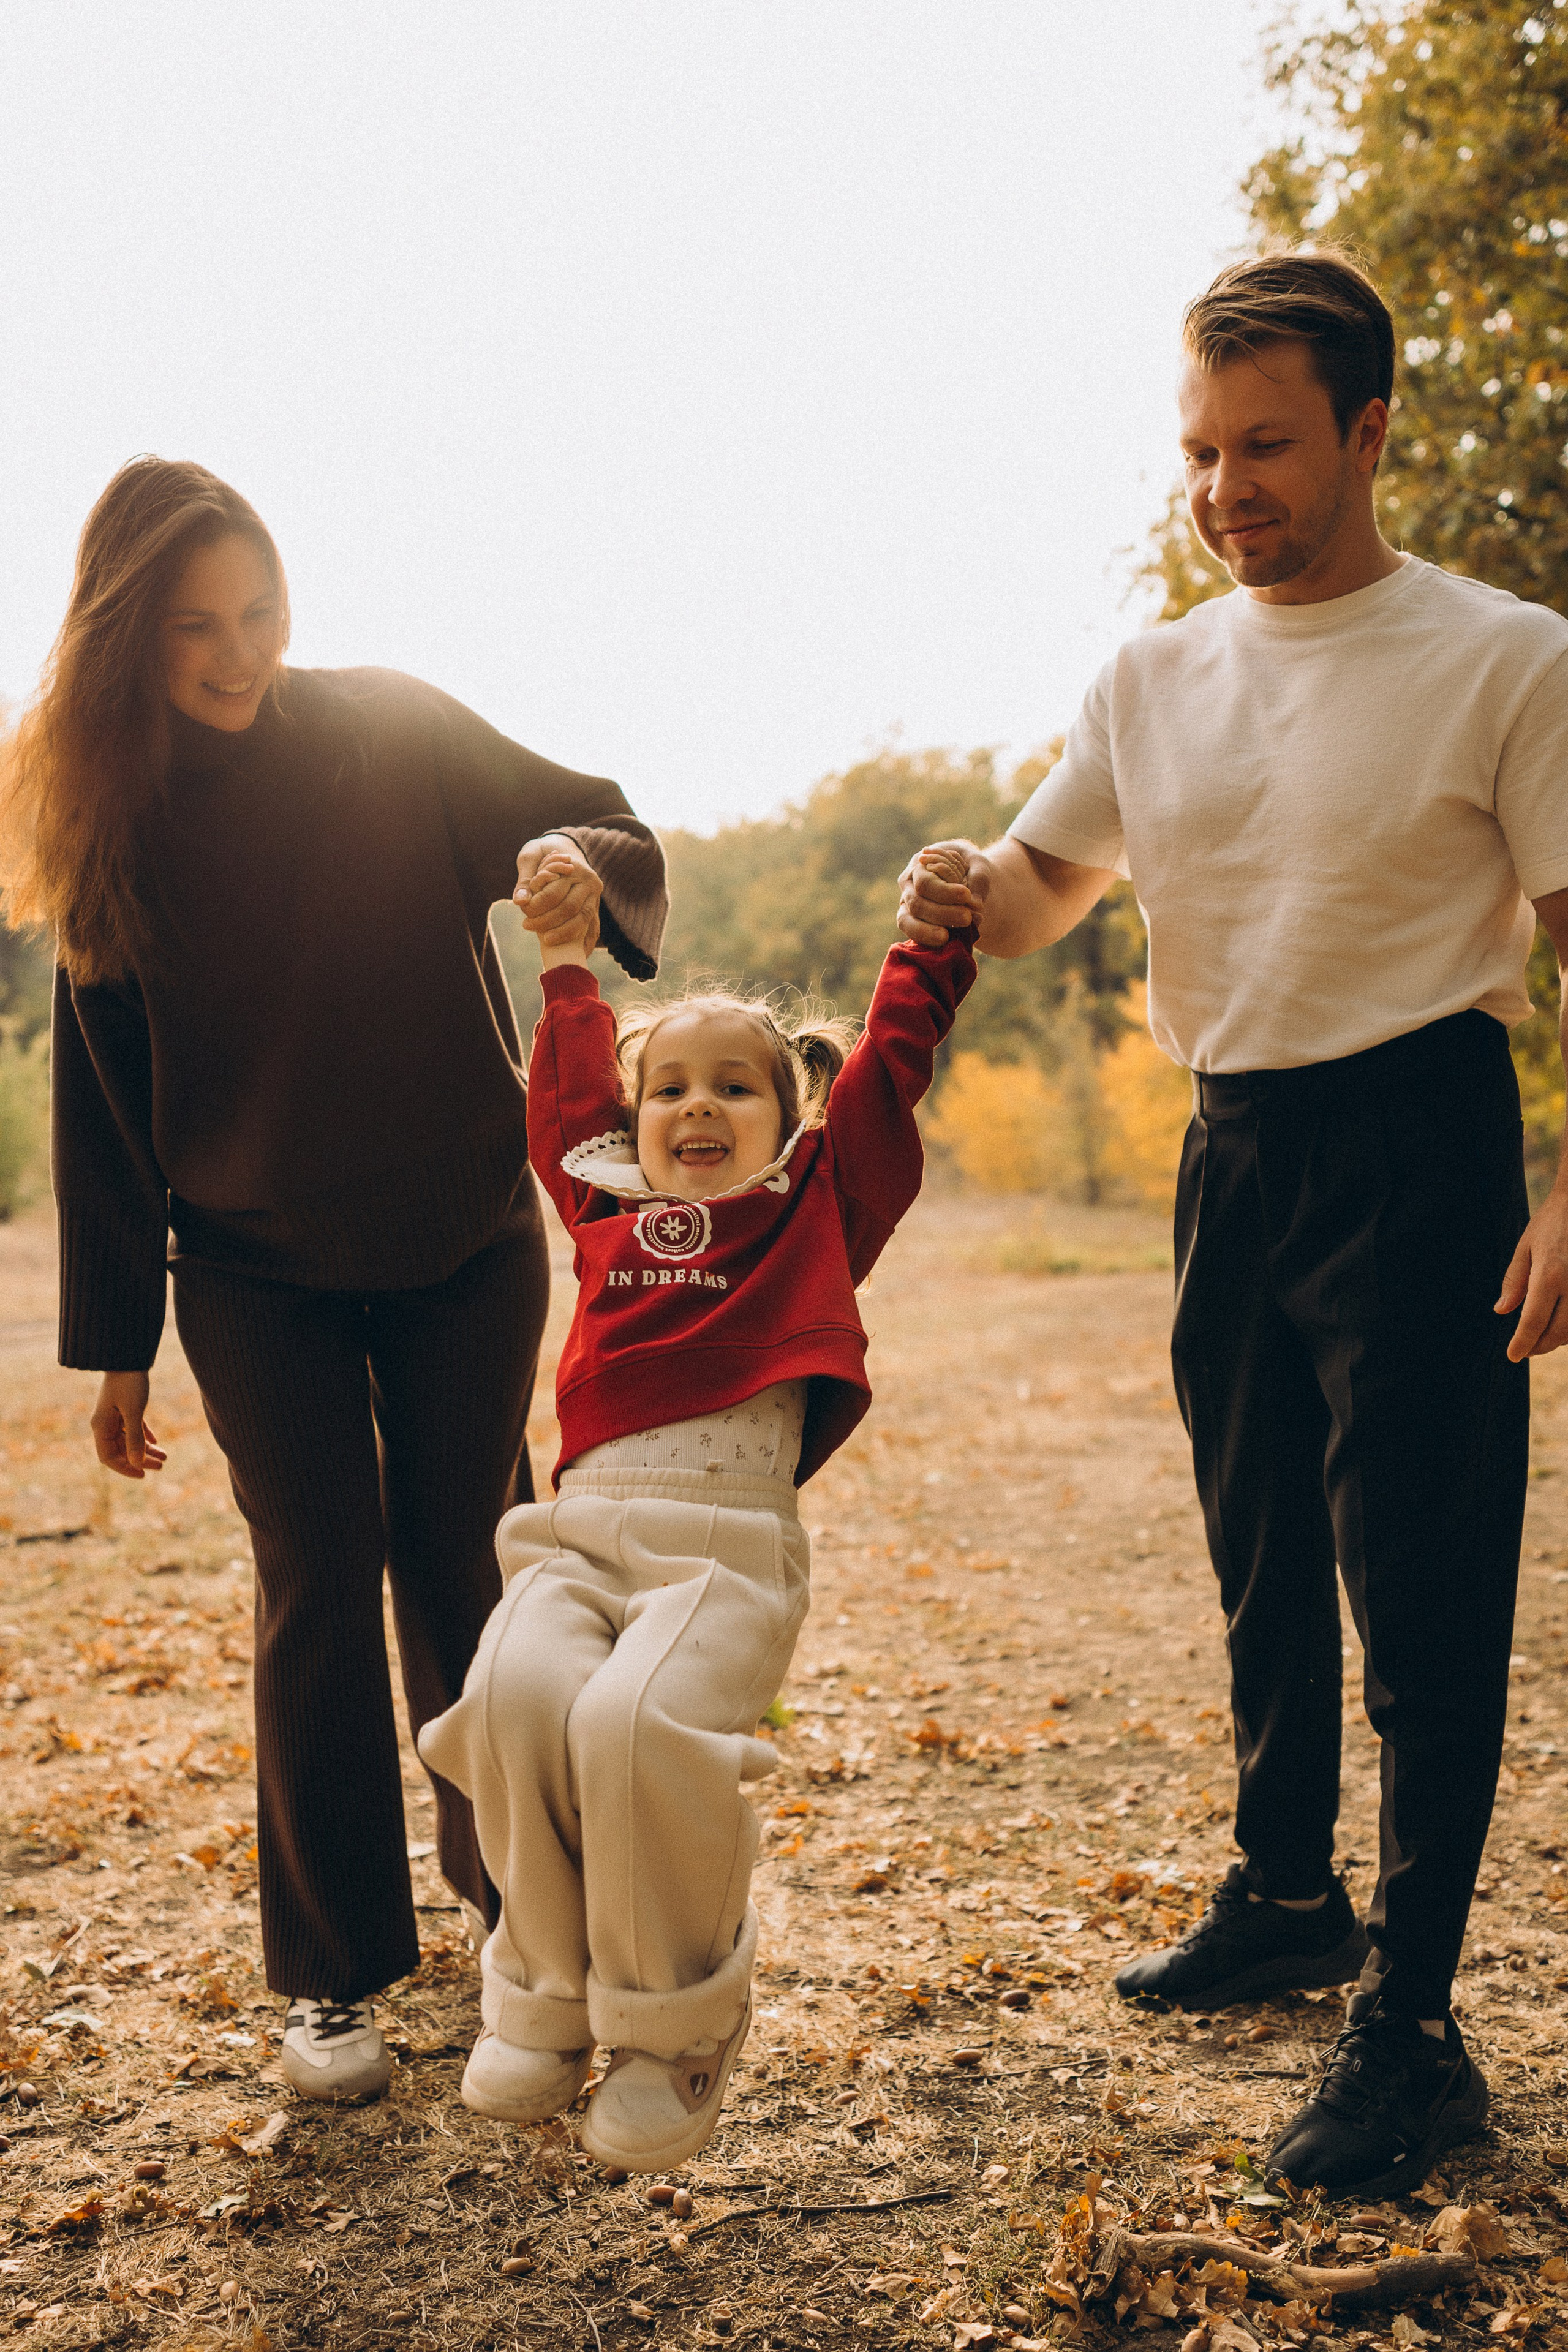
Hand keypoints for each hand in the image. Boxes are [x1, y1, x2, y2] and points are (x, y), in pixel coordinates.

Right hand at [91, 1372, 165, 1478]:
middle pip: (121, 1450)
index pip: (109, 1457)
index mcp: (101, 1426)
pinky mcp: (124, 1407)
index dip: (125, 1468)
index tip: (143, 1475)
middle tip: (161, 1466)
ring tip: (165, 1457)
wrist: (129, 1356)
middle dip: (140, 1460)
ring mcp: (114, 1415)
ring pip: (129, 1440)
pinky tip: (157, 1442)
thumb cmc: (129, 1382)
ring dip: (145, 1449)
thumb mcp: (133, 1411)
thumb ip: (135, 1438)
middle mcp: (105, 1423)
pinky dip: (144, 1436)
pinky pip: (133, 1428)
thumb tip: (137, 1463)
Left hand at [515, 835, 601, 953]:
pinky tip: (577, 955)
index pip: (555, 893)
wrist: (564, 847)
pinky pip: (593, 928)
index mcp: (574, 867)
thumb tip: (519, 901)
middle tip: (527, 927)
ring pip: (583, 920)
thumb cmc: (542, 852)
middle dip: (548, 922)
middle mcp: (589, 881)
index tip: (523, 915)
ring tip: (546, 943)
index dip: (538, 907)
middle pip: (569, 908)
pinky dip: (585, 943)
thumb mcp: (530, 857)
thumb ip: (524, 879)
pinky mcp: (595, 907)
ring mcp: (595, 896)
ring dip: (565, 934)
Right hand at [897, 838, 990, 944]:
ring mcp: (907, 905)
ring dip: (930, 931)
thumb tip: (975, 905)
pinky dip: (928, 940)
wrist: (967, 881)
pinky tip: (946, 942)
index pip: (926, 882)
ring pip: (907, 921)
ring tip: (949, 937)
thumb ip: (979, 880)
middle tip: (967, 918)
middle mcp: (909, 885)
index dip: (944, 892)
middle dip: (942, 914)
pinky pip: (912, 934)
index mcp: (921, 865)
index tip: (967, 896)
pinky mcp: (911, 923)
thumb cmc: (969, 868)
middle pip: (917, 903)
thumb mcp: (978, 864)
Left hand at [1497, 1184, 1567, 1359]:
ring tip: (1540, 1340)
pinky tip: (1560, 1326)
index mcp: (1549, 1274)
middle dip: (1539, 1346)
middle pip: (1557, 1332)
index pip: (1533, 1321)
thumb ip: (1515, 1281)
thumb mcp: (1526, 1246)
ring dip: (1557, 1340)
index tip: (1512, 1356)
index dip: (1522, 1343)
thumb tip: (1503, 1311)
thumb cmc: (1552, 1222)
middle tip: (1524, 1350)